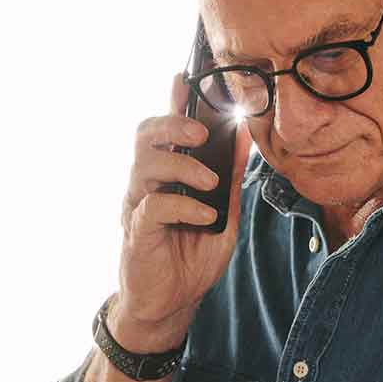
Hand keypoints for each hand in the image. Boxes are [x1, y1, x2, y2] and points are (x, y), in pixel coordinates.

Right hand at [115, 72, 251, 344]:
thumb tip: (245, 139)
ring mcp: (138, 206)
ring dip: (183, 166)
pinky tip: (204, 216)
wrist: (172, 305)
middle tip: (201, 133)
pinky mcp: (137, 231)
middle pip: (145, 135)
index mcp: (168, 176)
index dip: (172, 101)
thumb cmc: (191, 258)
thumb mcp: (224, 215)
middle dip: (173, 125)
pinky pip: (154, 205)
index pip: (166, 130)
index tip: (184, 76)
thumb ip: (231, 179)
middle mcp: (147, 184)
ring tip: (210, 182)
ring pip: (145, 164)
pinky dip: (184, 206)